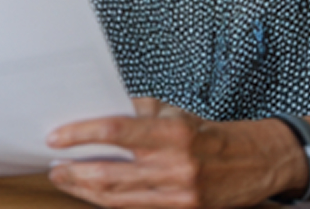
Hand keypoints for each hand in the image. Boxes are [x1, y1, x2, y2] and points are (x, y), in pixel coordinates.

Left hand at [45, 98, 301, 208]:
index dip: (81, 135)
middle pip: (111, 173)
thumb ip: (137, 111)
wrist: (256, 162)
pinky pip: (136, 208)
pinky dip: (109, 202)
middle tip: (54, 166)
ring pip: (119, 198)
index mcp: (173, 133)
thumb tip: (97, 110)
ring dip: (85, 190)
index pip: (116, 131)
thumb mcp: (175, 112)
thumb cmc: (209, 133)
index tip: (56, 137)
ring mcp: (180, 194)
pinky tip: (92, 193)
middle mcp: (176, 165)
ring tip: (66, 179)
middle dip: (75, 172)